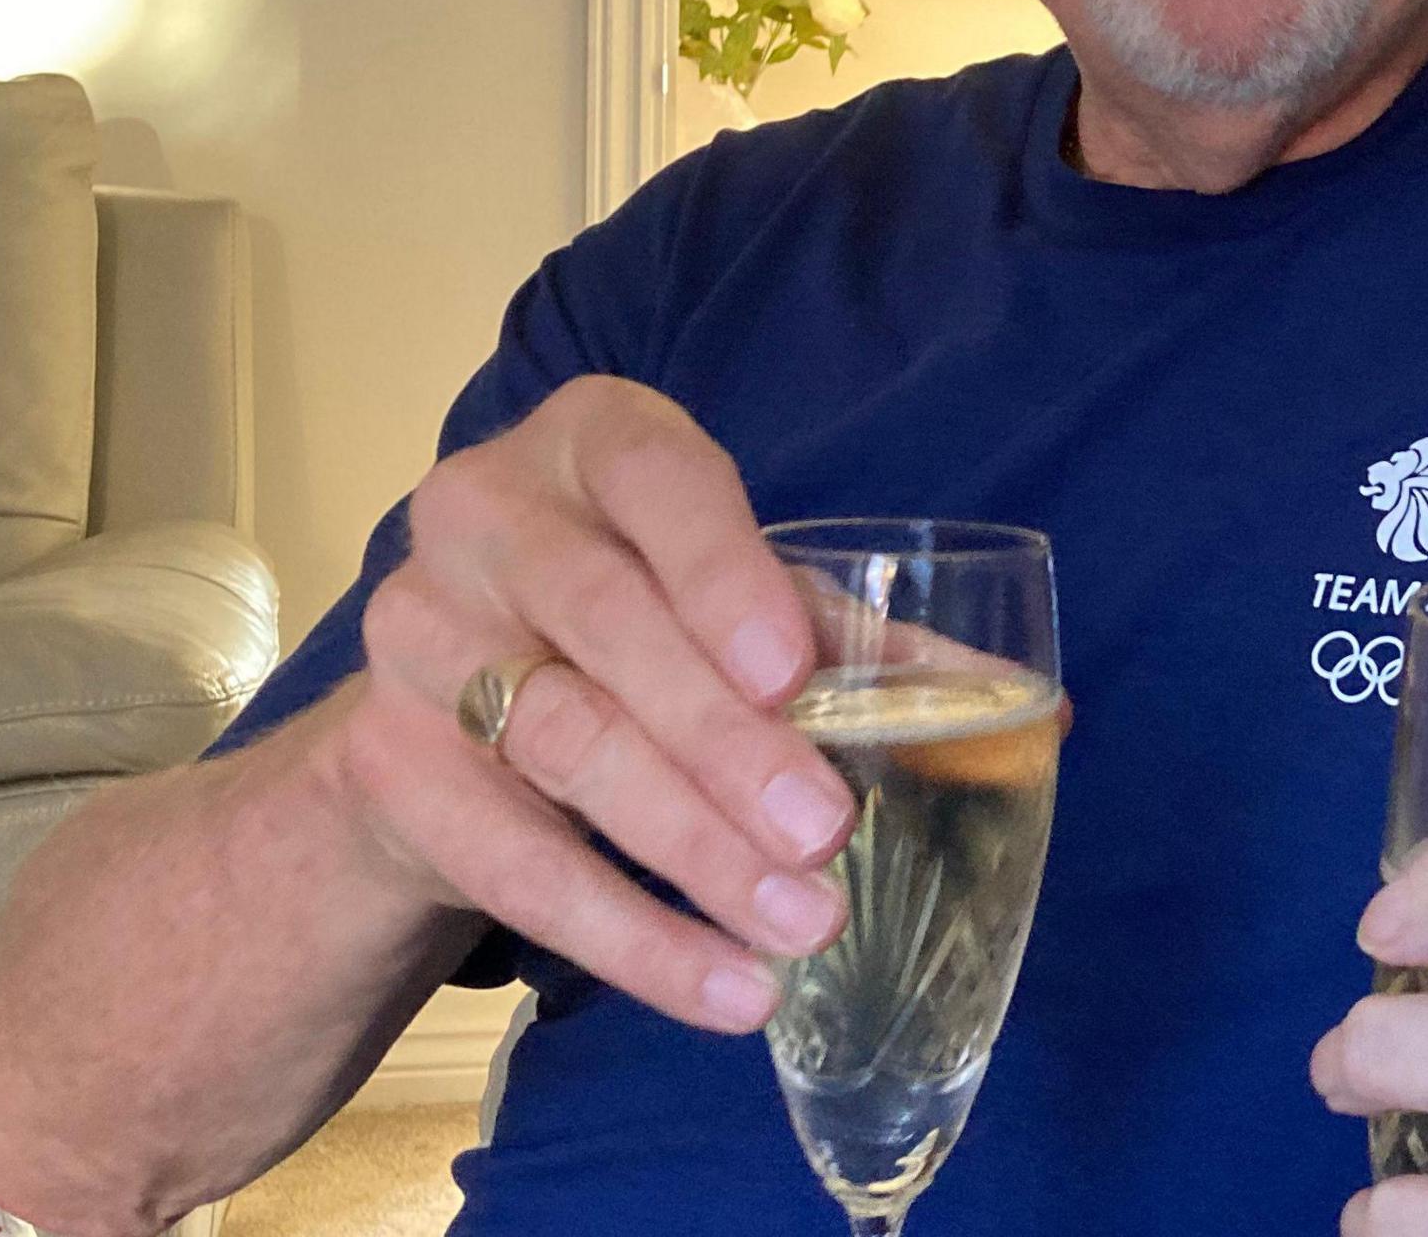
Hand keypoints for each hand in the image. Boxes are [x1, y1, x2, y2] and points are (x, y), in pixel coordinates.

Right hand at [327, 375, 854, 1032]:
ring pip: (565, 747)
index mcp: (593, 442)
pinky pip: (515, 862)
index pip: (655, 481)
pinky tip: (725, 985)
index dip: (721, 574)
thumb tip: (1037, 715)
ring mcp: (419, 636)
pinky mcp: (389, 759)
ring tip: (804, 922)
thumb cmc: (640, 616)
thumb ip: (867, 647)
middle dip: (723, 740)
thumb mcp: (738, 601)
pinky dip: (632, 936)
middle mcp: (485, 516)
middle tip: (825, 832)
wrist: (449, 696)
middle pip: (608, 627)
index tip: (792, 674)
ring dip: (694, 849)